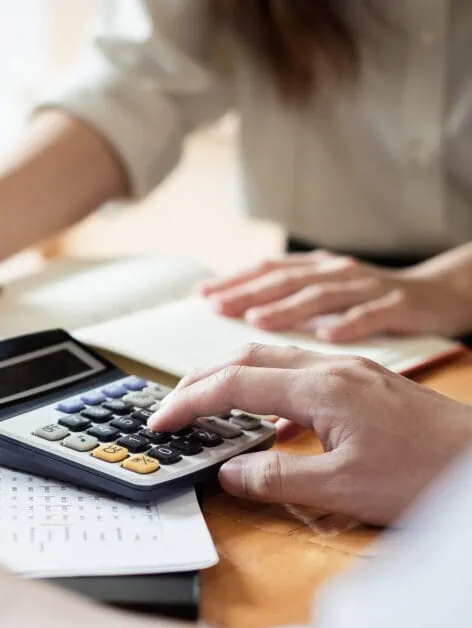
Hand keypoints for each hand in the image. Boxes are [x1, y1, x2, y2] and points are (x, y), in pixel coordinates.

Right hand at [149, 345, 471, 524]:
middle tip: (172, 406)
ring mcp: (351, 371)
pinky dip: (265, 383)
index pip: (233, 384)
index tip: (160, 422)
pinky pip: (298, 369)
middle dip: (200, 378)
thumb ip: (277, 479)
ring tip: (207, 402)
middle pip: (246, 356)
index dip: (189, 402)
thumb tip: (228, 473)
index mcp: (320, 388)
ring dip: (231, 375)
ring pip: (273, 357)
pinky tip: (269, 415)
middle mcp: (332, 368)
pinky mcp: (366, 382)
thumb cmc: (426, 474)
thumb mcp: (344, 489)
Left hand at [198, 250, 471, 341]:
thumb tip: (241, 327)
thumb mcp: (330, 298)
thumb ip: (290, 307)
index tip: (202, 294)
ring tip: (258, 319)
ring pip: (324, 294)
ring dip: (289, 306)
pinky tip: (329, 335)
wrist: (444, 293)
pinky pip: (374, 314)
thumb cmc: (375, 302)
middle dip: (249, 293)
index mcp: (317, 272)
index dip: (235, 281)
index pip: (269, 271)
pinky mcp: (401, 305)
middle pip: (287, 280)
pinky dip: (351, 323)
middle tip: (217, 307)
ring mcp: (369, 288)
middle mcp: (338, 274)